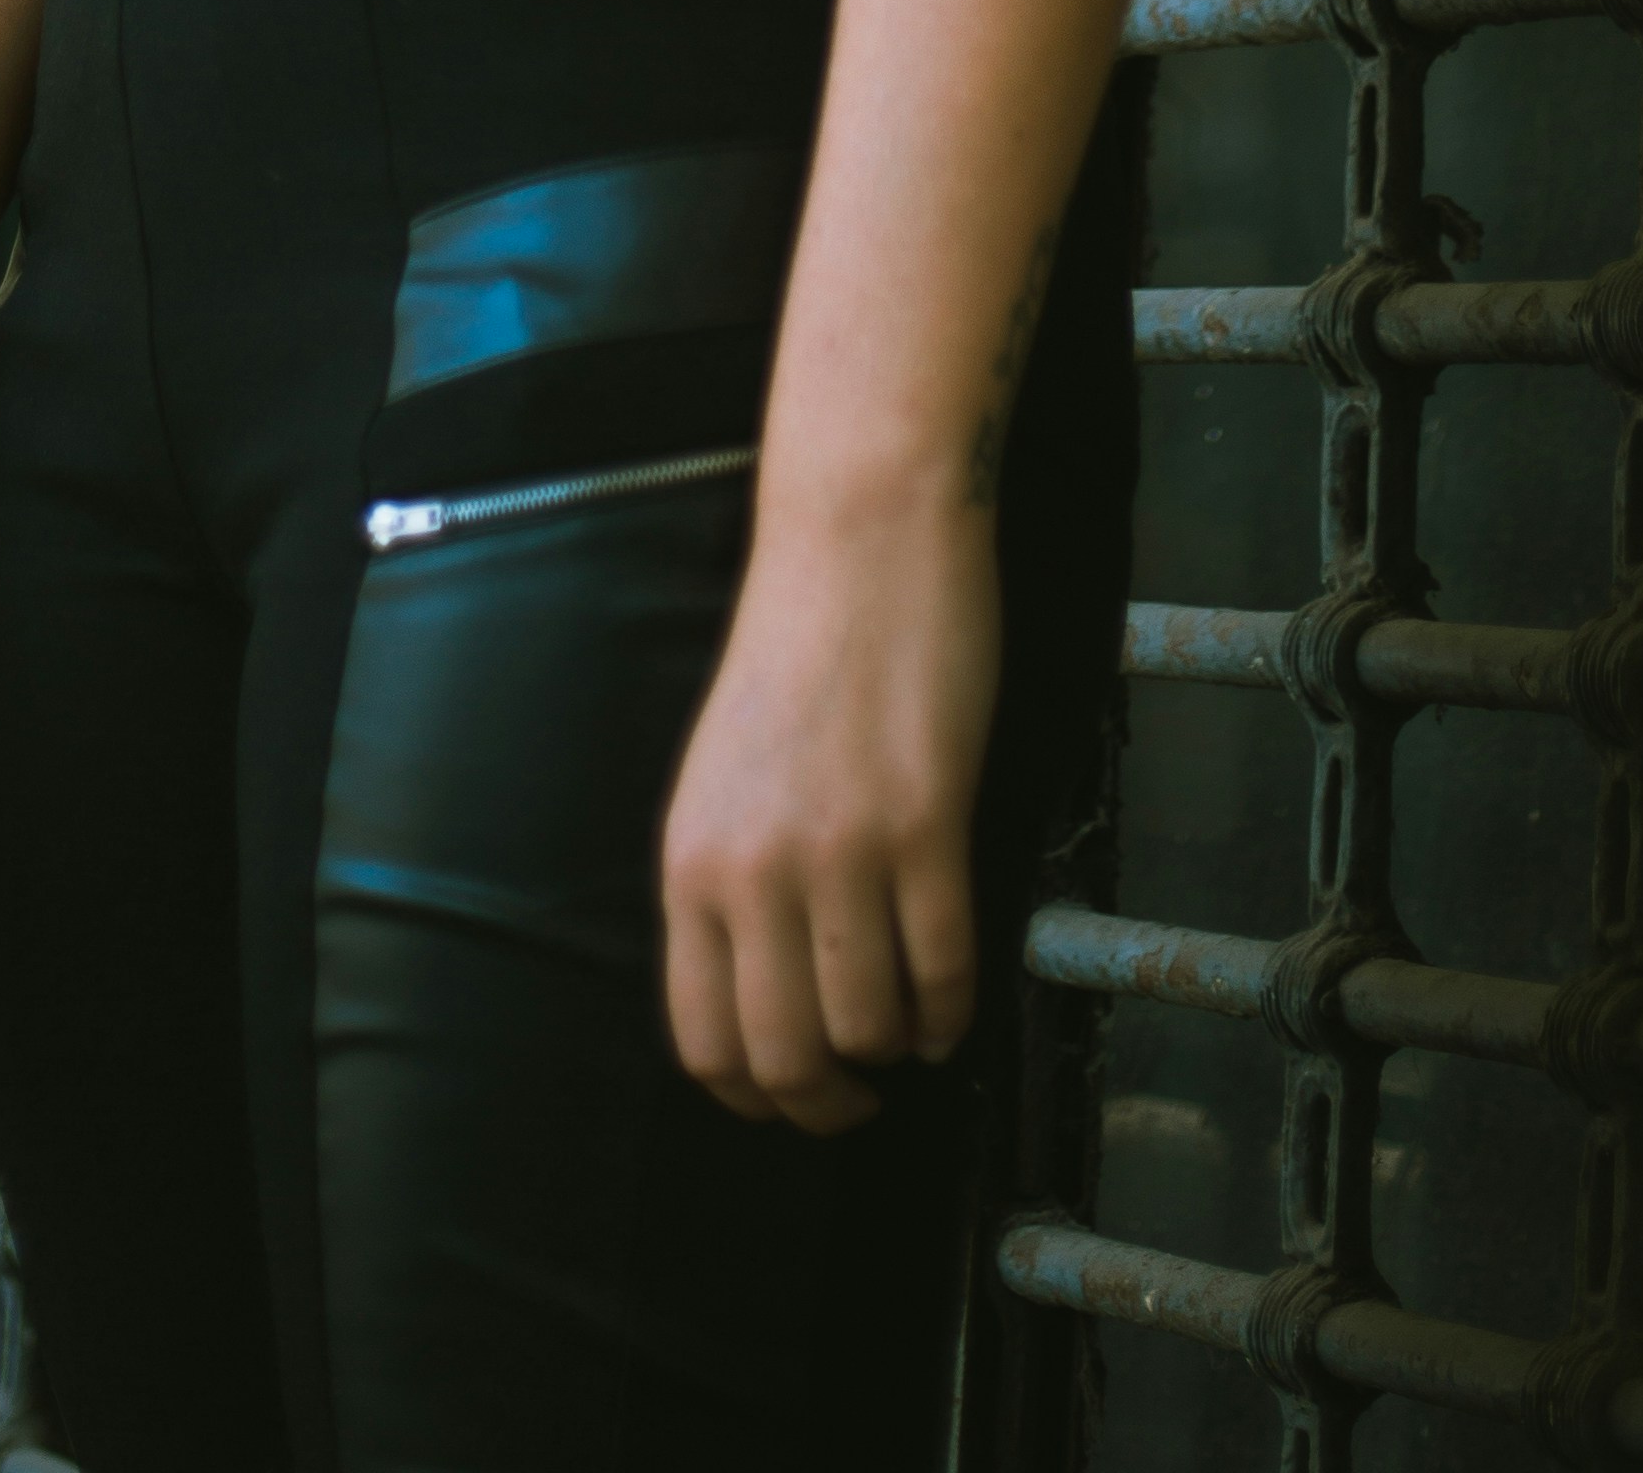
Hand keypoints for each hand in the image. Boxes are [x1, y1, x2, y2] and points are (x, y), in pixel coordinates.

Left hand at [659, 479, 1000, 1133]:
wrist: (860, 538)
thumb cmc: (796, 646)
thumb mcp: (721, 776)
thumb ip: (730, 880)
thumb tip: (764, 994)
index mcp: (689, 861)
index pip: (704, 1039)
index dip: (757, 1095)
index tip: (799, 1094)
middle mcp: (751, 870)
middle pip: (785, 1058)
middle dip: (829, 1104)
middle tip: (863, 1097)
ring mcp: (840, 850)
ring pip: (869, 1027)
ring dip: (898, 1050)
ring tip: (912, 1031)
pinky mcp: (926, 825)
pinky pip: (944, 969)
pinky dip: (954, 1011)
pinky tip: (953, 1003)